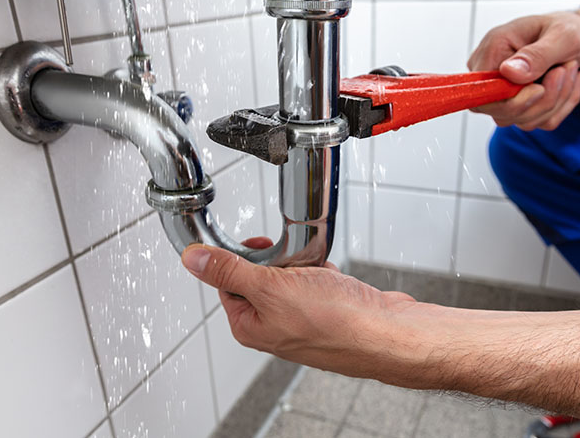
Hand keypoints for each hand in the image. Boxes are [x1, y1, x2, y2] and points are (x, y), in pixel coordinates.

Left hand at [181, 240, 444, 382]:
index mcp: (250, 325)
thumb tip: (193, 260)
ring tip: (318, 271)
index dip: (241, 258)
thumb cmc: (335, 321)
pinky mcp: (327, 311)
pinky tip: (334, 278)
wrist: (387, 333)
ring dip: (304, 265)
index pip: (227, 282)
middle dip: (280, 260)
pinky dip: (324, 273)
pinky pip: (317, 281)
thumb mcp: (270, 288)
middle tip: (294, 261)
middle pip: (261, 276)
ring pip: (291, 276)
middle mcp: (274, 326)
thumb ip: (229, 271)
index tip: (258, 246)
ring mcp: (302, 319)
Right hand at [468, 11, 579, 130]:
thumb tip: (508, 72)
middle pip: (502, 113)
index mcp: (492, 50)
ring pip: (523, 120)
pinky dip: (561, 107)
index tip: (540, 88)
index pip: (482, 93)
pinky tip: (568, 83)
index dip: (510, 101)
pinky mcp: (518, 107)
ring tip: (569, 70)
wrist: (578, 39)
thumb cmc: (567, 30)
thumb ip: (536, 54)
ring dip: (556, 101)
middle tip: (566, 70)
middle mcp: (491, 75)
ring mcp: (502, 94)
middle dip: (543, 100)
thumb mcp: (563, 34)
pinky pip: (538, 122)